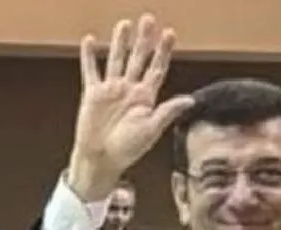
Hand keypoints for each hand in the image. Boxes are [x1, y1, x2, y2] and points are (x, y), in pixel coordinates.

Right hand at [67, 14, 194, 199]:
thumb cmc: (128, 149)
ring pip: (117, 59)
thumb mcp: (151, 130)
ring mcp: (112, 90)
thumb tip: (190, 100)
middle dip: (144, 39)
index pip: (157, 68)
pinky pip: (91, 71)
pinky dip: (89, 56)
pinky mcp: (93, 94)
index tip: (169, 33)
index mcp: (146, 97)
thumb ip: (168, 112)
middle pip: (138, 58)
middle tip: (148, 19)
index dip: (164, 51)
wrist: (102, 159)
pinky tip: (90, 41)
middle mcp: (130, 90)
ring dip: (120, 42)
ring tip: (124, 24)